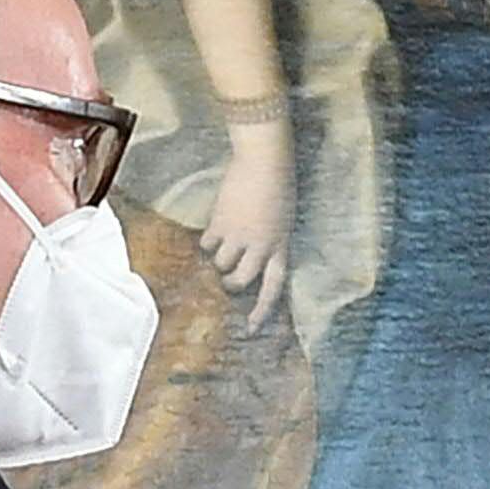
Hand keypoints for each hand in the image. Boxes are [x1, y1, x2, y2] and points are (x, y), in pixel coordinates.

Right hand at [199, 123, 293, 331]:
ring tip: (220, 243)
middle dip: (230, 283)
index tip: (250, 327)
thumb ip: (269, 240)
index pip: (273, 288)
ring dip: (217, 258)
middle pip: (240, 281)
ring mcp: (239, 236)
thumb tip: (251, 257)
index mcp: (281, 246)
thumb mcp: (282, 219)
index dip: (261, 310)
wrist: (265, 161)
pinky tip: (212, 228)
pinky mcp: (221, 223)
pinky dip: (207, 240)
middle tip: (225, 279)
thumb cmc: (279, 185)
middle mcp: (261, 247)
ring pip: (220, 264)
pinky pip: (207, 243)